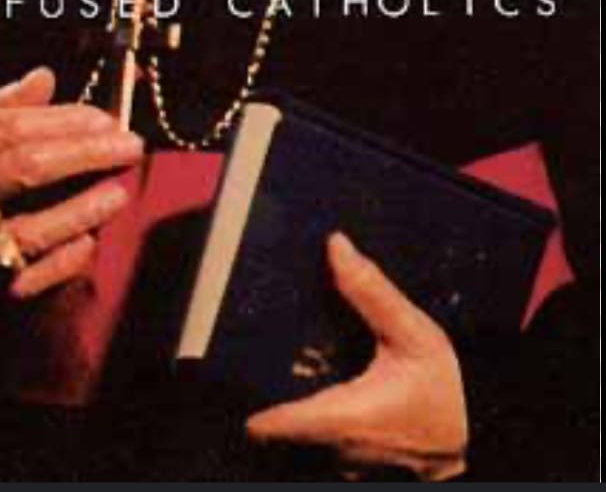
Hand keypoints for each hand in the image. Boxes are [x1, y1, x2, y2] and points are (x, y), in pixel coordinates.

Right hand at [0, 66, 141, 298]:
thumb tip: (46, 78)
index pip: (16, 129)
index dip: (67, 121)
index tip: (105, 118)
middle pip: (30, 168)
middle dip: (87, 153)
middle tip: (130, 144)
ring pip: (35, 227)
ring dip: (85, 207)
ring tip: (119, 188)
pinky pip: (31, 275)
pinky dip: (63, 257)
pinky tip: (89, 238)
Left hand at [246, 232, 467, 481]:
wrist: (482, 435)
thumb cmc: (446, 390)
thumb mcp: (416, 335)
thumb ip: (373, 292)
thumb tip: (336, 246)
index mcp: (343, 418)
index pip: (274, 424)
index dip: (248, 401)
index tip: (227, 367)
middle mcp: (336, 448)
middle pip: (281, 427)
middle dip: (269, 388)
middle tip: (258, 343)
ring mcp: (344, 462)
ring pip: (300, 436)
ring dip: (291, 401)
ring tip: (286, 356)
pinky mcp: (353, 463)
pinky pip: (319, 441)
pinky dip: (313, 415)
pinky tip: (318, 378)